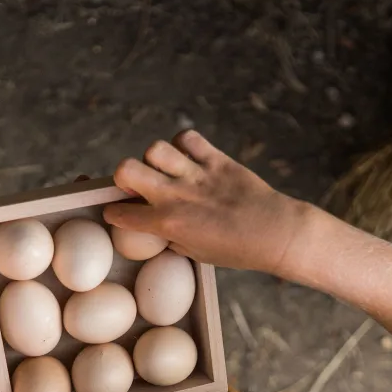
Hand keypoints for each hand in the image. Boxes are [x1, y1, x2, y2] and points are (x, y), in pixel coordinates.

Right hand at [103, 131, 304, 273]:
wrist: (276, 234)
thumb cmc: (237, 250)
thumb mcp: (196, 254)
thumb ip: (171, 237)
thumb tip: (159, 226)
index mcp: (168, 224)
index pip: (121, 212)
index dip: (115, 212)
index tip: (120, 211)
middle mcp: (176, 196)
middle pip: (125, 169)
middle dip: (123, 176)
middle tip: (138, 184)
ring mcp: (196, 175)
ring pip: (155, 148)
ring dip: (155, 158)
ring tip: (167, 168)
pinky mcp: (217, 160)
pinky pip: (188, 138)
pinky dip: (184, 143)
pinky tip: (189, 156)